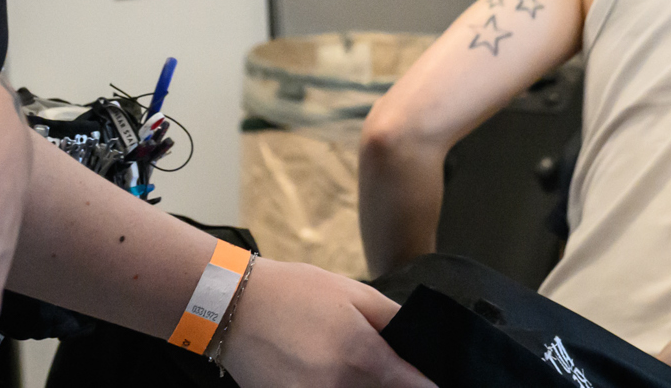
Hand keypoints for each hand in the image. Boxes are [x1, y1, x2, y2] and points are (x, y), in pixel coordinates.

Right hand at [218, 257, 433, 387]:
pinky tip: (323, 371)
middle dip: (387, 384)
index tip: (437, 386)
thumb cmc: (296, 292)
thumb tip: (417, 338)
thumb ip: (390, 319)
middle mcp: (335, 384)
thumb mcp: (354, 293)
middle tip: (377, 363)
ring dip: (358, 387)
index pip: (406, 383)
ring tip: (345, 361)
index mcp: (359, 352)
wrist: (233, 305)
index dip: (425, 386)